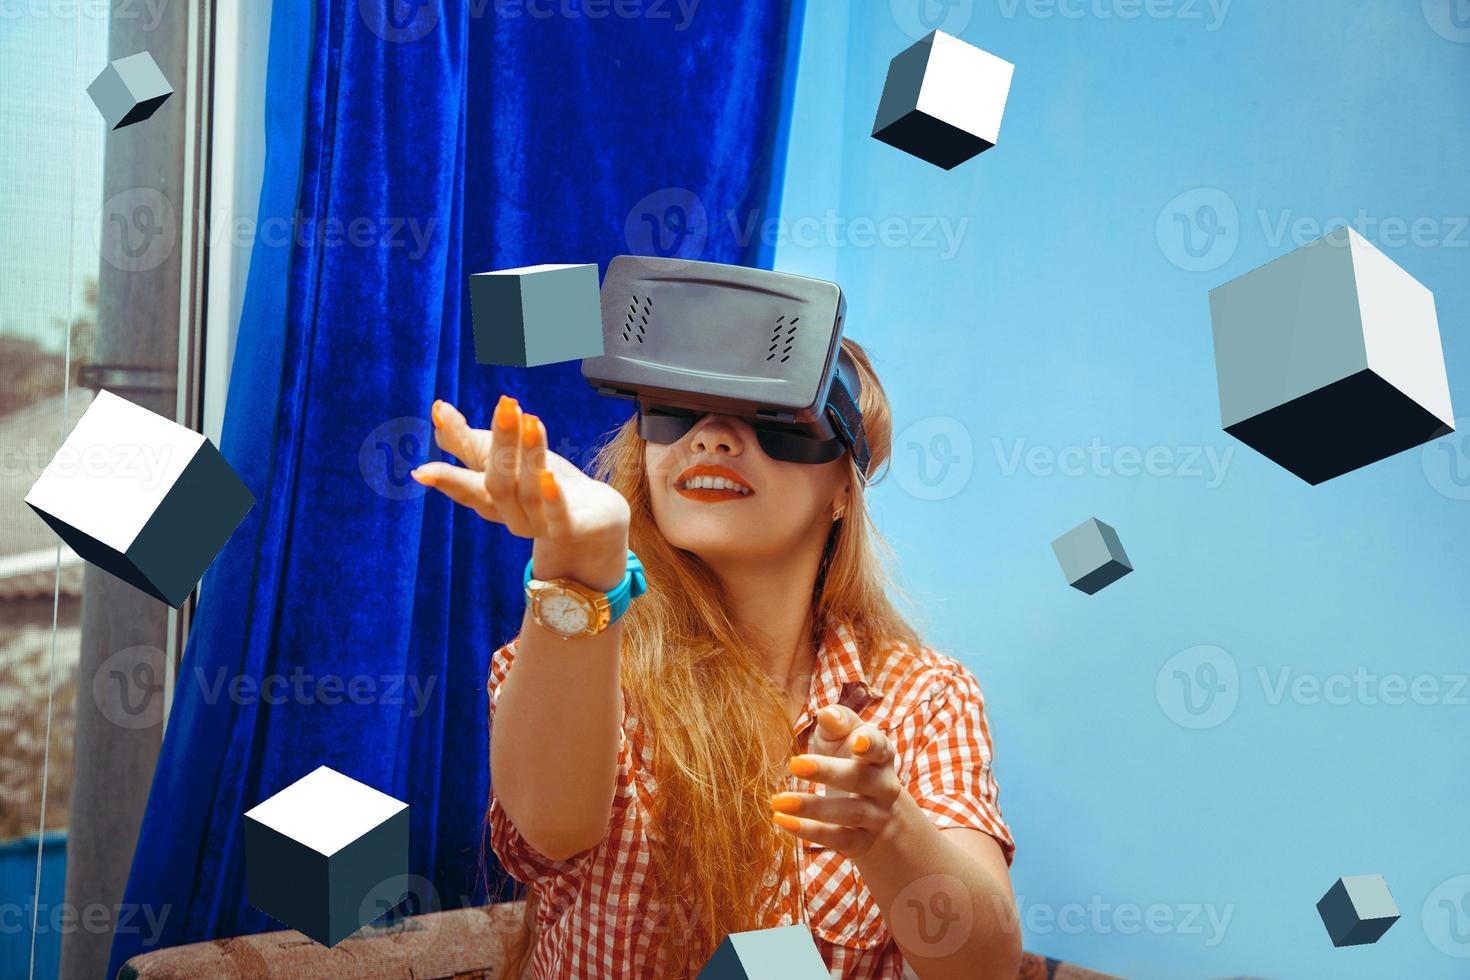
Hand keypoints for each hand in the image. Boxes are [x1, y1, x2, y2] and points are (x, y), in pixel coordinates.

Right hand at [412, 396, 630, 552]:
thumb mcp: (503, 458)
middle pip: (498, 483)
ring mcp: (540, 526)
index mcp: (491, 498)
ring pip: (529, 493)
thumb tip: (437, 407)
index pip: (465, 489)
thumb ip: (467, 440)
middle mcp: (511, 516)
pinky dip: (552, 498)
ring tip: (531, 421)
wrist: (595, 519)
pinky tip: (550, 475)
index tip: (421, 472)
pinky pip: (559, 518)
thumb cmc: (541, 484)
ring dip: (529, 456)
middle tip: (506, 405)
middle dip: (501, 444)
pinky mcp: (572, 529)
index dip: (446, 480)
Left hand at [770, 704, 900, 859]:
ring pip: (850, 813)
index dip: (870, 743)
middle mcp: (884, 786)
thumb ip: (838, 722)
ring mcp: (877, 816)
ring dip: (813, 807)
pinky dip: (811, 832)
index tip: (855, 740)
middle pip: (860, 779)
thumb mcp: (845, 736)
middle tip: (794, 764)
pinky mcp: (863, 842)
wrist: (875, 809)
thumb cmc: (850, 759)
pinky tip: (782, 821)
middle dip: (828, 772)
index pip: (879, 747)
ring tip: (778, 801)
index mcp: (881, 754)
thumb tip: (826, 713)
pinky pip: (840, 839)